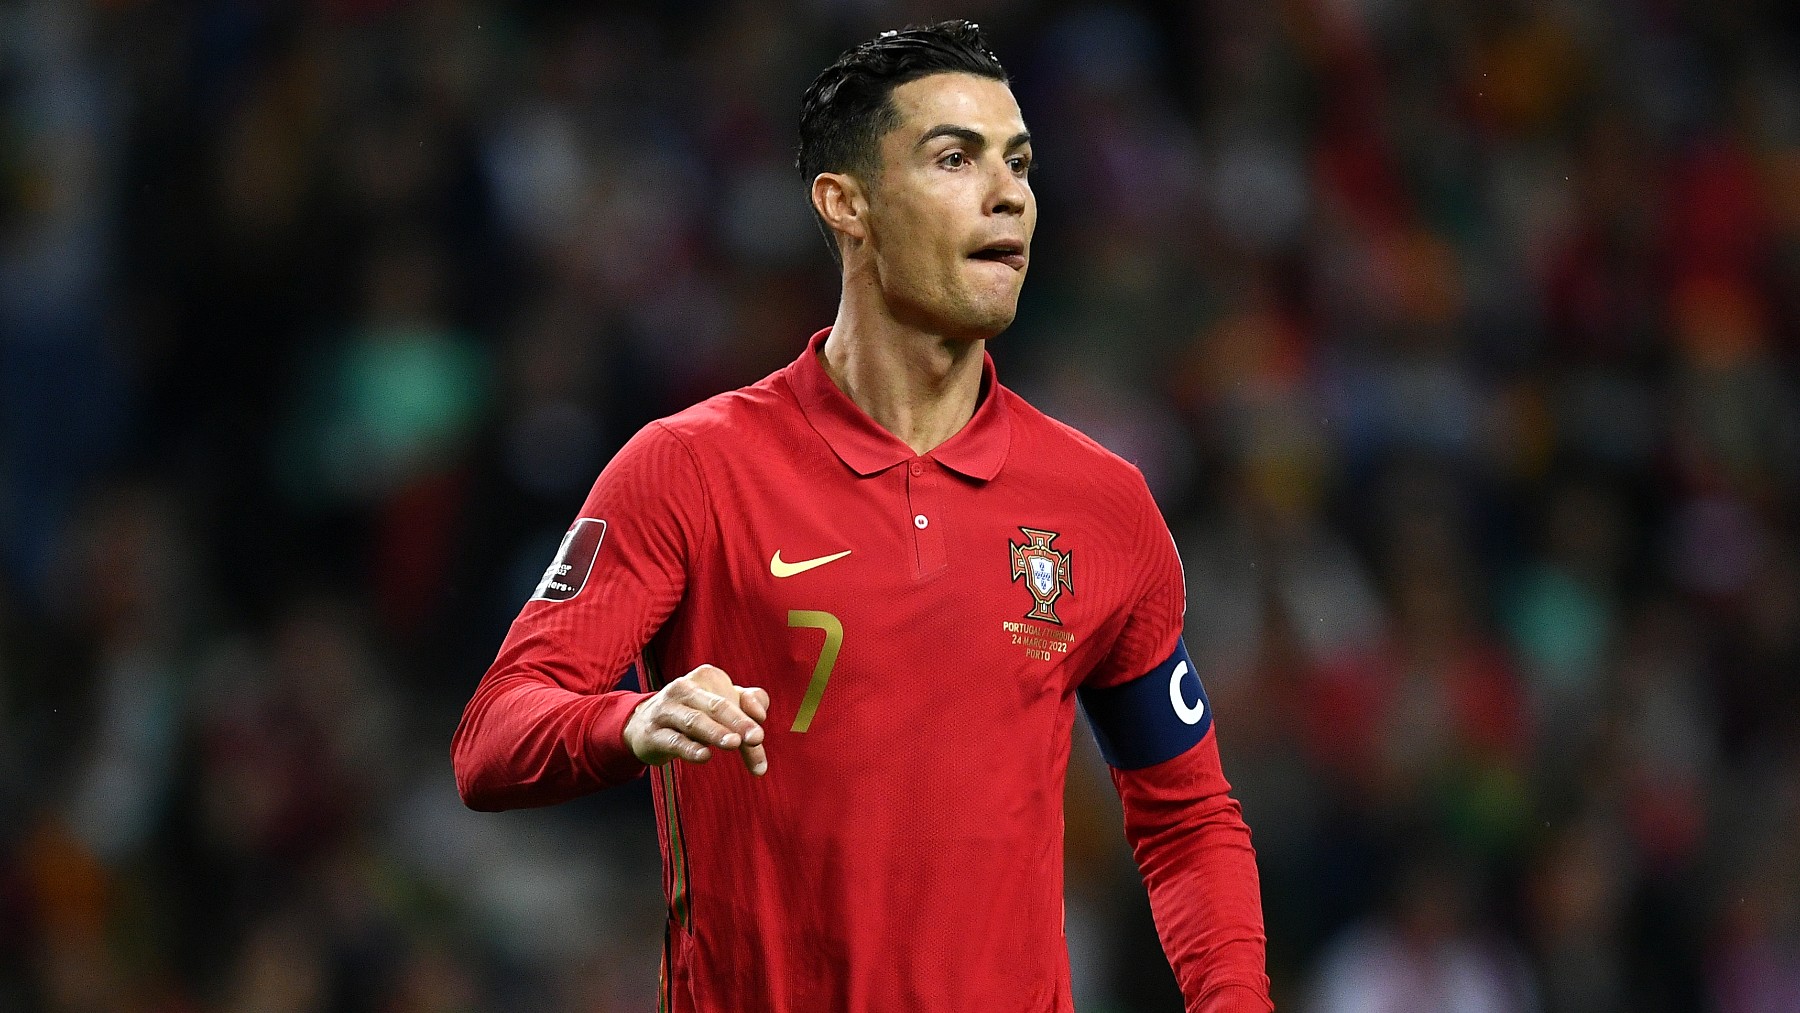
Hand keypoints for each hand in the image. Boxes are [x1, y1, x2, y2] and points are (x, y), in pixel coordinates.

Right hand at [624, 664, 769, 774]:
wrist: (642, 725)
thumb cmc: (695, 712)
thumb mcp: (722, 703)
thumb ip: (749, 706)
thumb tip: (761, 716)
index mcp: (706, 677)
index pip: (734, 696)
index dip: (750, 709)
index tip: (761, 732)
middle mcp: (684, 689)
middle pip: (716, 705)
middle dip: (738, 722)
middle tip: (757, 738)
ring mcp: (665, 710)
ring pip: (695, 721)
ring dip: (716, 732)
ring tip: (735, 744)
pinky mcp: (652, 734)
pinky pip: (674, 740)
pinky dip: (690, 748)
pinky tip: (705, 756)